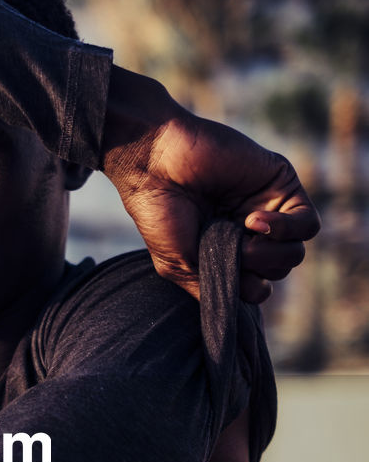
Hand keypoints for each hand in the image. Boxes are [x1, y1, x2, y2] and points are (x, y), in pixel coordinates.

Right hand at [101, 67, 319, 301]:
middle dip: (255, 268)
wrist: (154, 163)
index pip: (256, 287)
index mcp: (227, 253)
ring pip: (295, 253)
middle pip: (279, 270)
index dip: (242, 286)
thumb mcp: (180, 266)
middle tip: (226, 247)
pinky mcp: (282, 185)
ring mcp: (269, 209)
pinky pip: (307, 224)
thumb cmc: (159, 212)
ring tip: (240, 233)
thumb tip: (252, 298)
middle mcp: (250, 234)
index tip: (217, 269)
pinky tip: (254, 220)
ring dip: (269, 253)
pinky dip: (285, 230)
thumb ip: (214, 288)